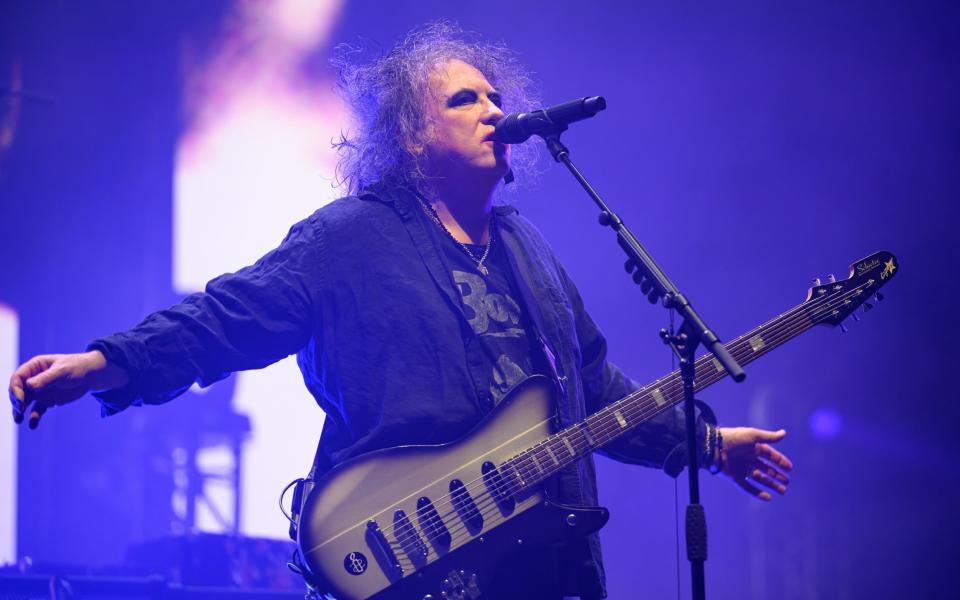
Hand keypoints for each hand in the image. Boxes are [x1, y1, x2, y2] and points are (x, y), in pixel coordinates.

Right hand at [8, 350, 128, 428]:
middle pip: (18, 391)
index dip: (16, 389)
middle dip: (16, 401)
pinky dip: (34, 417)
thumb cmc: (77, 367)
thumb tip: (29, 386)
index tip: (21, 400)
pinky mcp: (47, 400)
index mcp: (35, 367)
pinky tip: (32, 425)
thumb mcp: (62, 371)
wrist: (91, 375)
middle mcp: (34, 379)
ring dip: (19, 411)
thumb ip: (46, 379)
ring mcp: (40, 391)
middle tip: (19, 410)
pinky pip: (37, 410)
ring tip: (19, 420)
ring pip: (25, 402)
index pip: (18, 378)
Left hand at [717, 426, 792, 500]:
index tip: (789, 468)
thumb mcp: (753, 435)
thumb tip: (784, 433)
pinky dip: (757, 493)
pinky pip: (748, 487)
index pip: (770, 455)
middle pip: (766, 469)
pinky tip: (768, 497)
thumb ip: (769, 437)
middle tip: (787, 482)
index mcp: (753, 448)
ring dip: (771, 485)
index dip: (780, 461)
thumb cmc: (733, 438)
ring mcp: (742, 469)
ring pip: (760, 479)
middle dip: (777, 475)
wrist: (714, 447)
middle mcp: (748, 459)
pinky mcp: (735, 478)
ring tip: (782, 491)